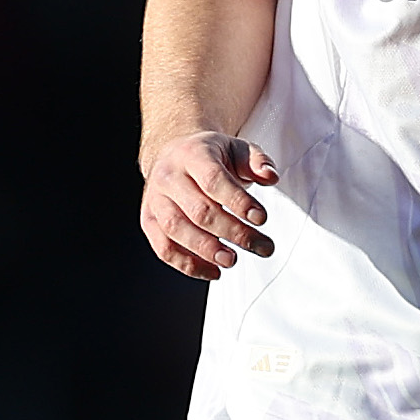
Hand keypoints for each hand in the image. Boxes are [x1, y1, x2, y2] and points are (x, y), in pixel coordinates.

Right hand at [140, 131, 279, 279]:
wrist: (173, 153)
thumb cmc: (210, 155)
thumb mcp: (238, 149)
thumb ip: (258, 161)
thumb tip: (270, 177)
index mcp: (192, 154)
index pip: (213, 180)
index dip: (238, 201)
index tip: (261, 218)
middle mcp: (169, 176)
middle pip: (198, 209)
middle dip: (232, 232)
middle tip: (258, 245)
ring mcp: (155, 199)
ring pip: (176, 230)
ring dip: (206, 250)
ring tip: (232, 260)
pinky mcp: (149, 220)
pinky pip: (164, 248)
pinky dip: (188, 265)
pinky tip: (212, 271)